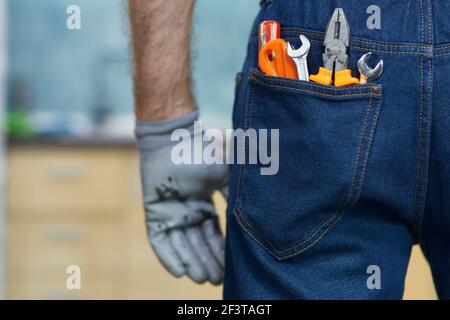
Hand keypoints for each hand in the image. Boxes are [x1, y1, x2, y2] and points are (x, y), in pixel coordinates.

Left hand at [136, 112, 227, 284]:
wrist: (174, 138)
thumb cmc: (200, 153)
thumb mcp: (223, 177)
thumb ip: (232, 196)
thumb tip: (248, 216)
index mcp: (203, 206)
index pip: (213, 234)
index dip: (220, 251)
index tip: (230, 267)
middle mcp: (187, 213)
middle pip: (197, 243)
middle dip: (207, 261)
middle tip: (217, 279)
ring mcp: (170, 214)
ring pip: (181, 244)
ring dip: (191, 262)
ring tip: (201, 278)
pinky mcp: (154, 213)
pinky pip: (159, 239)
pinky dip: (168, 255)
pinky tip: (179, 272)